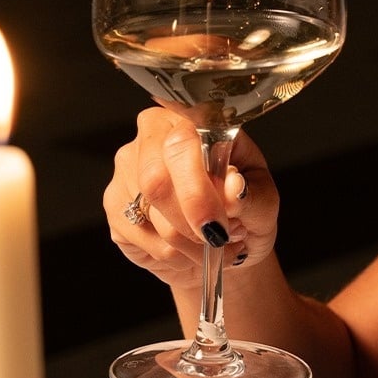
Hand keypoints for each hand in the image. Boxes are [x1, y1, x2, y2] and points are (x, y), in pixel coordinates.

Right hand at [103, 107, 280, 291]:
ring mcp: (126, 171)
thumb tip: (234, 187)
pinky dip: (174, 256)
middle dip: (192, 220)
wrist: (226, 247)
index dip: (198, 189)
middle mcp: (150, 137)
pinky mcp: (114, 206)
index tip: (219, 224)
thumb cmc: (244, 212)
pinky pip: (143, 239)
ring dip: (190, 244)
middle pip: (155, 179)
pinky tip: (189, 250)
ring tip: (213, 243)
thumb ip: (252, 194)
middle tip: (220, 239)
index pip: (182, 142)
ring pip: (151, 216)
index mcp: (190, 122)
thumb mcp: (263, 202)